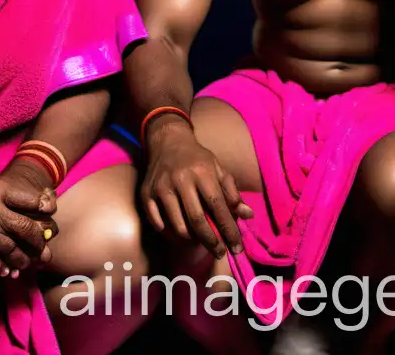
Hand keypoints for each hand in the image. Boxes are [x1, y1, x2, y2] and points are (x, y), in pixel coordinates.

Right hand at [0, 165, 58, 277]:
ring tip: (29, 262)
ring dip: (23, 258)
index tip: (50, 211)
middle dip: (37, 240)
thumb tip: (49, 206)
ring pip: (10, 248)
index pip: (30, 200)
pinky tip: (9, 272)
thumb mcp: (0, 186)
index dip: (44, 206)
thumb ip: (23, 195)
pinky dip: (1, 267)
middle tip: (43, 248)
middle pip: (23, 228)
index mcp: (0, 191)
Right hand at [140, 117, 252, 257]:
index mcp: (202, 173)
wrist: (167, 141)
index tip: (236, 248)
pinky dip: (170, 234)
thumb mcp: (218, 169)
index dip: (229, 230)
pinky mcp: (146, 194)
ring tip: (200, 241)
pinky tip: (179, 233)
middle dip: (211, 242)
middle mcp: (180, 180)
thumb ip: (232, 193)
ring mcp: (161, 188)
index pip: (218, 207)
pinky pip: (158, 223)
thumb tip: (248, 215)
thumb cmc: (197, 159)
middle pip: (197, 221)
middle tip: (220, 252)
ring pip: (177, 226)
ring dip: (191, 240)